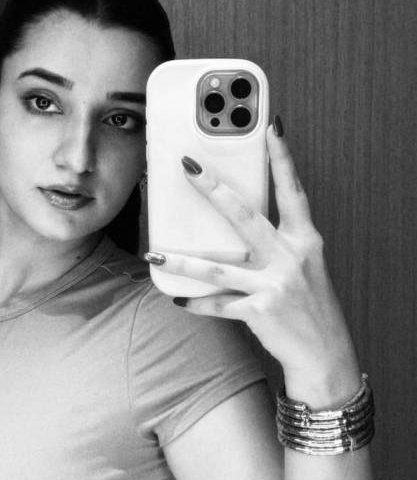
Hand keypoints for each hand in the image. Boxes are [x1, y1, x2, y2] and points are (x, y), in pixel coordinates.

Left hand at [148, 120, 361, 405]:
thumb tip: (236, 219)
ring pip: (218, 267)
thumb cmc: (309, 304)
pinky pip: (219, 304)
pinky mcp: (261, 311)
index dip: (283, 157)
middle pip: (245, 215)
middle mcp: (291, 257)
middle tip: (187, 166)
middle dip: (213, 188)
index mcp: (304, 240)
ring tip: (155, 251)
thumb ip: (277, 242)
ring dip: (183, 261)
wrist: (324, 353)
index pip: (293, 190)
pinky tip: (176, 298)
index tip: (271, 126)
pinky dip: (196, 302)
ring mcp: (275, 284)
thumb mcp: (303, 265)